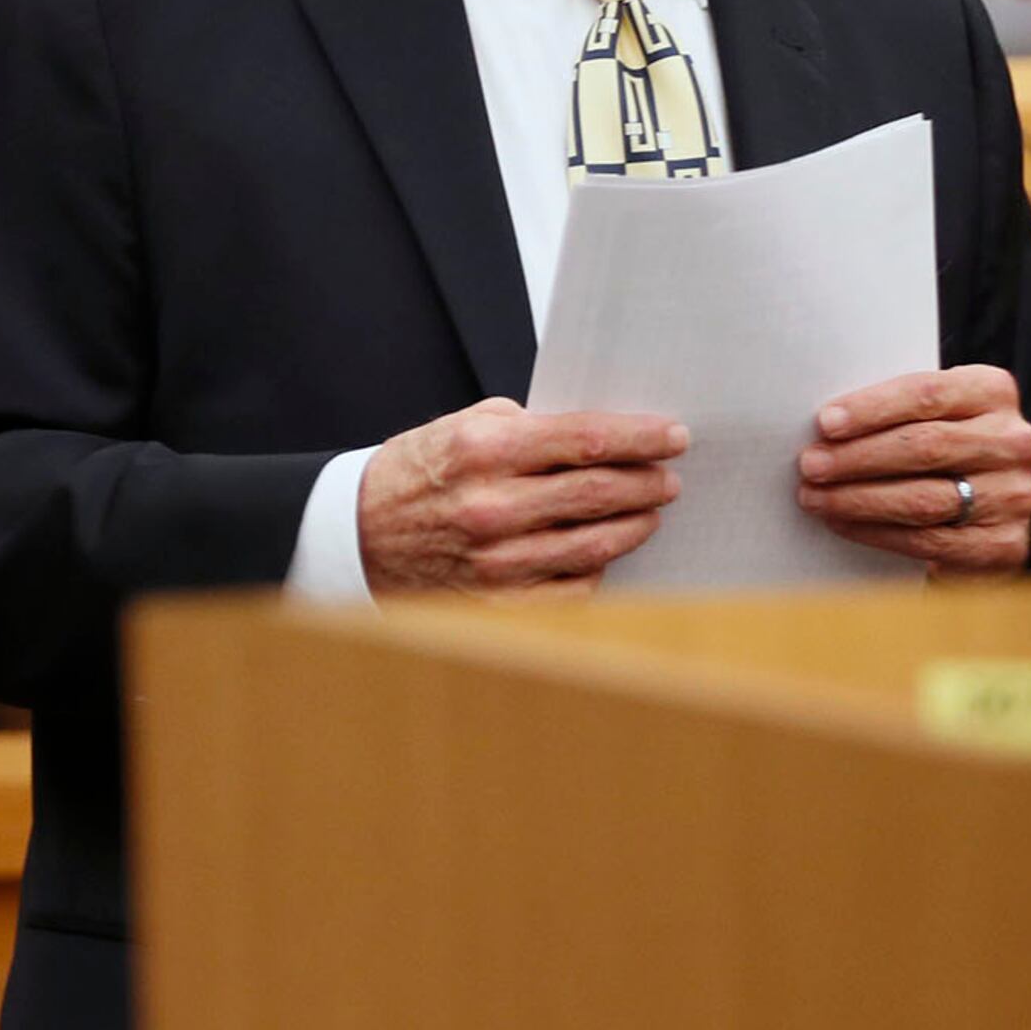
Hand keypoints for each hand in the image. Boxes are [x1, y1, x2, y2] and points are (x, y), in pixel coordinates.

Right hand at [358, 398, 688, 596]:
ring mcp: (496, 561)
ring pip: (596, 544)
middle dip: (647, 482)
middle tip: (668, 478)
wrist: (356, 536)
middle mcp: (491, 507)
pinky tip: (604, 550)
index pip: (586, 440)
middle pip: (599, 492)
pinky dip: (599, 567)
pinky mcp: (499, 601)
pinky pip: (573, 588)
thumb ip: (527, 428)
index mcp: (482, 451)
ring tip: (649, 511)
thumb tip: (599, 438)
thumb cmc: (412, 477)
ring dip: (635, 525)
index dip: (640, 437)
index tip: (674, 436)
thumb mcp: (458, 428)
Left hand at [799, 365, 1030, 575]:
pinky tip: (842, 523)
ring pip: (923, 498)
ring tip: (815, 497)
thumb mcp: (936, 411)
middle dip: (857, 457)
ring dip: (858, 499)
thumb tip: (825, 426)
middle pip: (924, 446)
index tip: (826, 423)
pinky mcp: (1001, 543)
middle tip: (810, 465)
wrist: (1001, 501)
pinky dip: (876, 532)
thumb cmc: (949, 444)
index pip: (927, 394)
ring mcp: (1011, 494)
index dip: (872, 409)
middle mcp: (1011, 441)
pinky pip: (928, 540)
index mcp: (992, 392)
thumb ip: (895, 410)